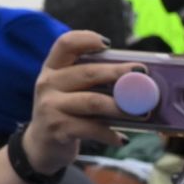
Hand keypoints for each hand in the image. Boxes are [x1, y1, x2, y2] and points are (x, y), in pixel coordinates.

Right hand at [18, 30, 135, 174]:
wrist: (42, 145)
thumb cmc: (66, 112)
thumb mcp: (69, 91)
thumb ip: (91, 81)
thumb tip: (135, 79)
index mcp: (52, 68)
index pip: (65, 44)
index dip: (86, 39)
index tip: (109, 44)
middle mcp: (47, 83)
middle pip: (87, 73)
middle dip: (118, 73)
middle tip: (142, 74)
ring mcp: (50, 106)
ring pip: (92, 102)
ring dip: (121, 106)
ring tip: (142, 113)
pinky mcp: (57, 128)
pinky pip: (91, 128)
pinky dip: (110, 134)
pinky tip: (121, 139)